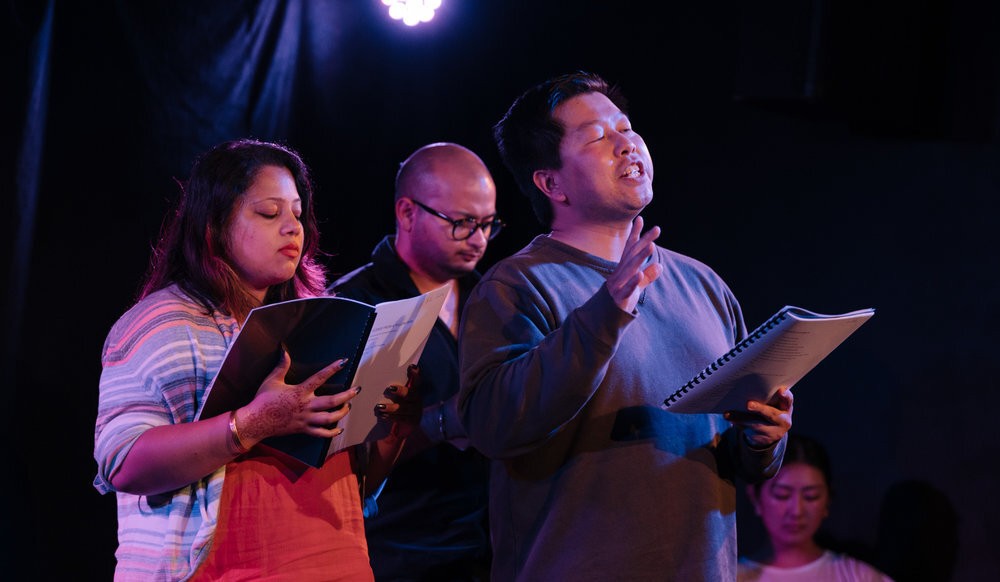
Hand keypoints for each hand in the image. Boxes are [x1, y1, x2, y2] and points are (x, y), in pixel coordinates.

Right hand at [240, 351, 360, 443]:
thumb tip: (284, 351)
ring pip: (329, 418)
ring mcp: (306, 419)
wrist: (256, 421)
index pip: (319, 377)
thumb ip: (281, 366)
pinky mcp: (303, 429)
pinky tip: (338, 429)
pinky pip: (320, 433)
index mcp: (299, 391)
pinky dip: (331, 432)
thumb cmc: (263, 399)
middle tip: (357, 390)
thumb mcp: (272, 380)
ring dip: (341, 413)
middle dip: (346, 395)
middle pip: (331, 401)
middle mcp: (306, 405)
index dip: (332, 369)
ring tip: (348, 407)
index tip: (343, 362)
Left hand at [376, 364, 422, 437]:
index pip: (417, 381)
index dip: (415, 374)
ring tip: (380, 407)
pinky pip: (401, 418)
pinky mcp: (412, 421)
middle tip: (390, 388)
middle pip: (411, 394)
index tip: (411, 367)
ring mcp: (416, 411)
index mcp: (414, 391)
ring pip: (404, 408)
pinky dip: (391, 417)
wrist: (403, 427)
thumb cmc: (397, 406)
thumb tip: (381, 376)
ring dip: (391, 407)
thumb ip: (394, 387)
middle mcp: (417, 399)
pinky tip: (382, 415)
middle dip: (400, 391)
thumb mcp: (397, 396)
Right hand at [606, 216, 662, 312]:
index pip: (630, 249)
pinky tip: (639, 274)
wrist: (603, 317)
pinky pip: (626, 289)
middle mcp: (619, 273)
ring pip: (630, 269)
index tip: (641, 219)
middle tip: (657, 229)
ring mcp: (618, 285)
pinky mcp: (619, 298)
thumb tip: (660, 266)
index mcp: (623, 269)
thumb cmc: (621, 299)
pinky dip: (633, 282)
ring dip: (640, 257)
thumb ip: (647, 277)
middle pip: (633, 255)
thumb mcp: (636, 286)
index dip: (636, 235)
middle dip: (644, 241)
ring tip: (652, 246)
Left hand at [724, 387, 793, 447]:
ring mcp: (773, 432)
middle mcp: (783, 421)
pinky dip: (738, 424)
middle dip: (760, 409)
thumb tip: (750, 384)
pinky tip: (730, 419)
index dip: (785, 396)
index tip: (780, 390)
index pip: (788, 400)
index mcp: (786, 408)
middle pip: (771, 414)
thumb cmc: (772, 410)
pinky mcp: (762, 439)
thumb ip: (770, 396)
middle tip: (748, 404)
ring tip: (728, 414)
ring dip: (741, 419)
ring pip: (757, 425)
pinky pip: (748, 431)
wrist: (772, 433)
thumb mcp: (775, 403)